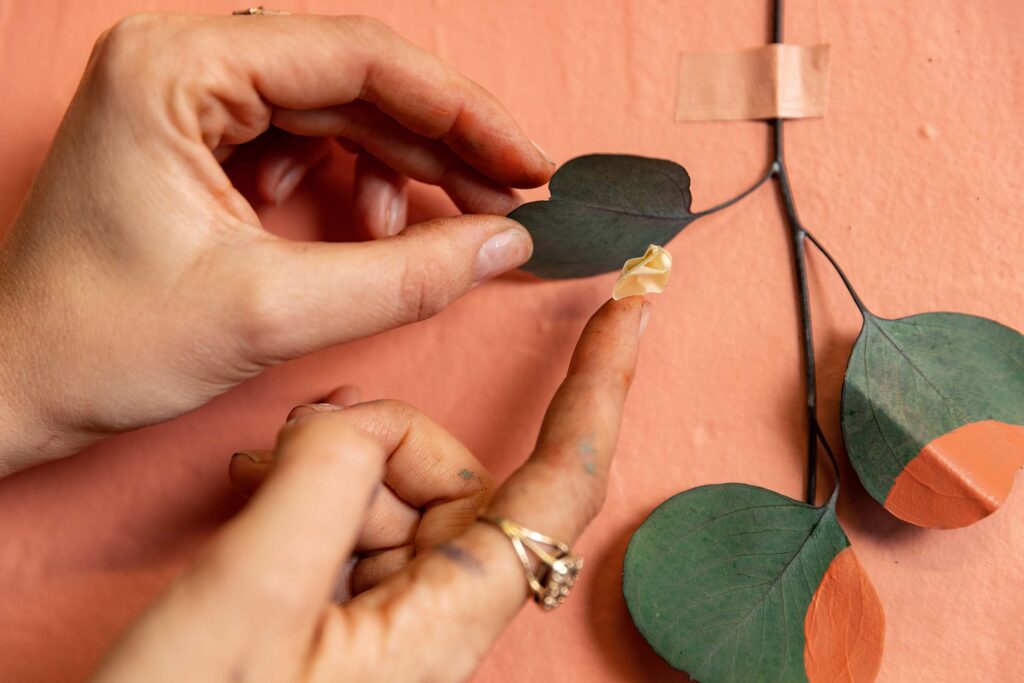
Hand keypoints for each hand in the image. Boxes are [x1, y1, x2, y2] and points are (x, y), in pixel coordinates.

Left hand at [0, 13, 551, 473]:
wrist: (15, 388)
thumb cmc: (100, 345)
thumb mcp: (269, 315)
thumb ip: (403, 278)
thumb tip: (504, 244)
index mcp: (175, 68)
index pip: (358, 58)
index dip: (461, 110)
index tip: (527, 163)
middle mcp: (179, 60)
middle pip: (354, 77)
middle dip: (441, 140)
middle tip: (508, 198)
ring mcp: (187, 95)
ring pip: (338, 108)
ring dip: (403, 164)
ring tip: (439, 228)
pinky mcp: (198, 136)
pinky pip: (306, 139)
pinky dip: (354, 182)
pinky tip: (365, 225)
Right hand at [88, 298, 648, 682]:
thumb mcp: (251, 596)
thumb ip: (325, 481)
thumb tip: (362, 420)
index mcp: (447, 621)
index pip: (561, 484)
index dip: (600, 389)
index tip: (631, 309)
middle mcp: (440, 620)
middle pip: (455, 481)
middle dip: (380, 439)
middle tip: (290, 441)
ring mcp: (400, 621)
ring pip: (400, 498)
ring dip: (331, 469)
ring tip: (255, 483)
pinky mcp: (358, 621)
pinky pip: (361, 527)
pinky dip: (315, 495)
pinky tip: (263, 497)